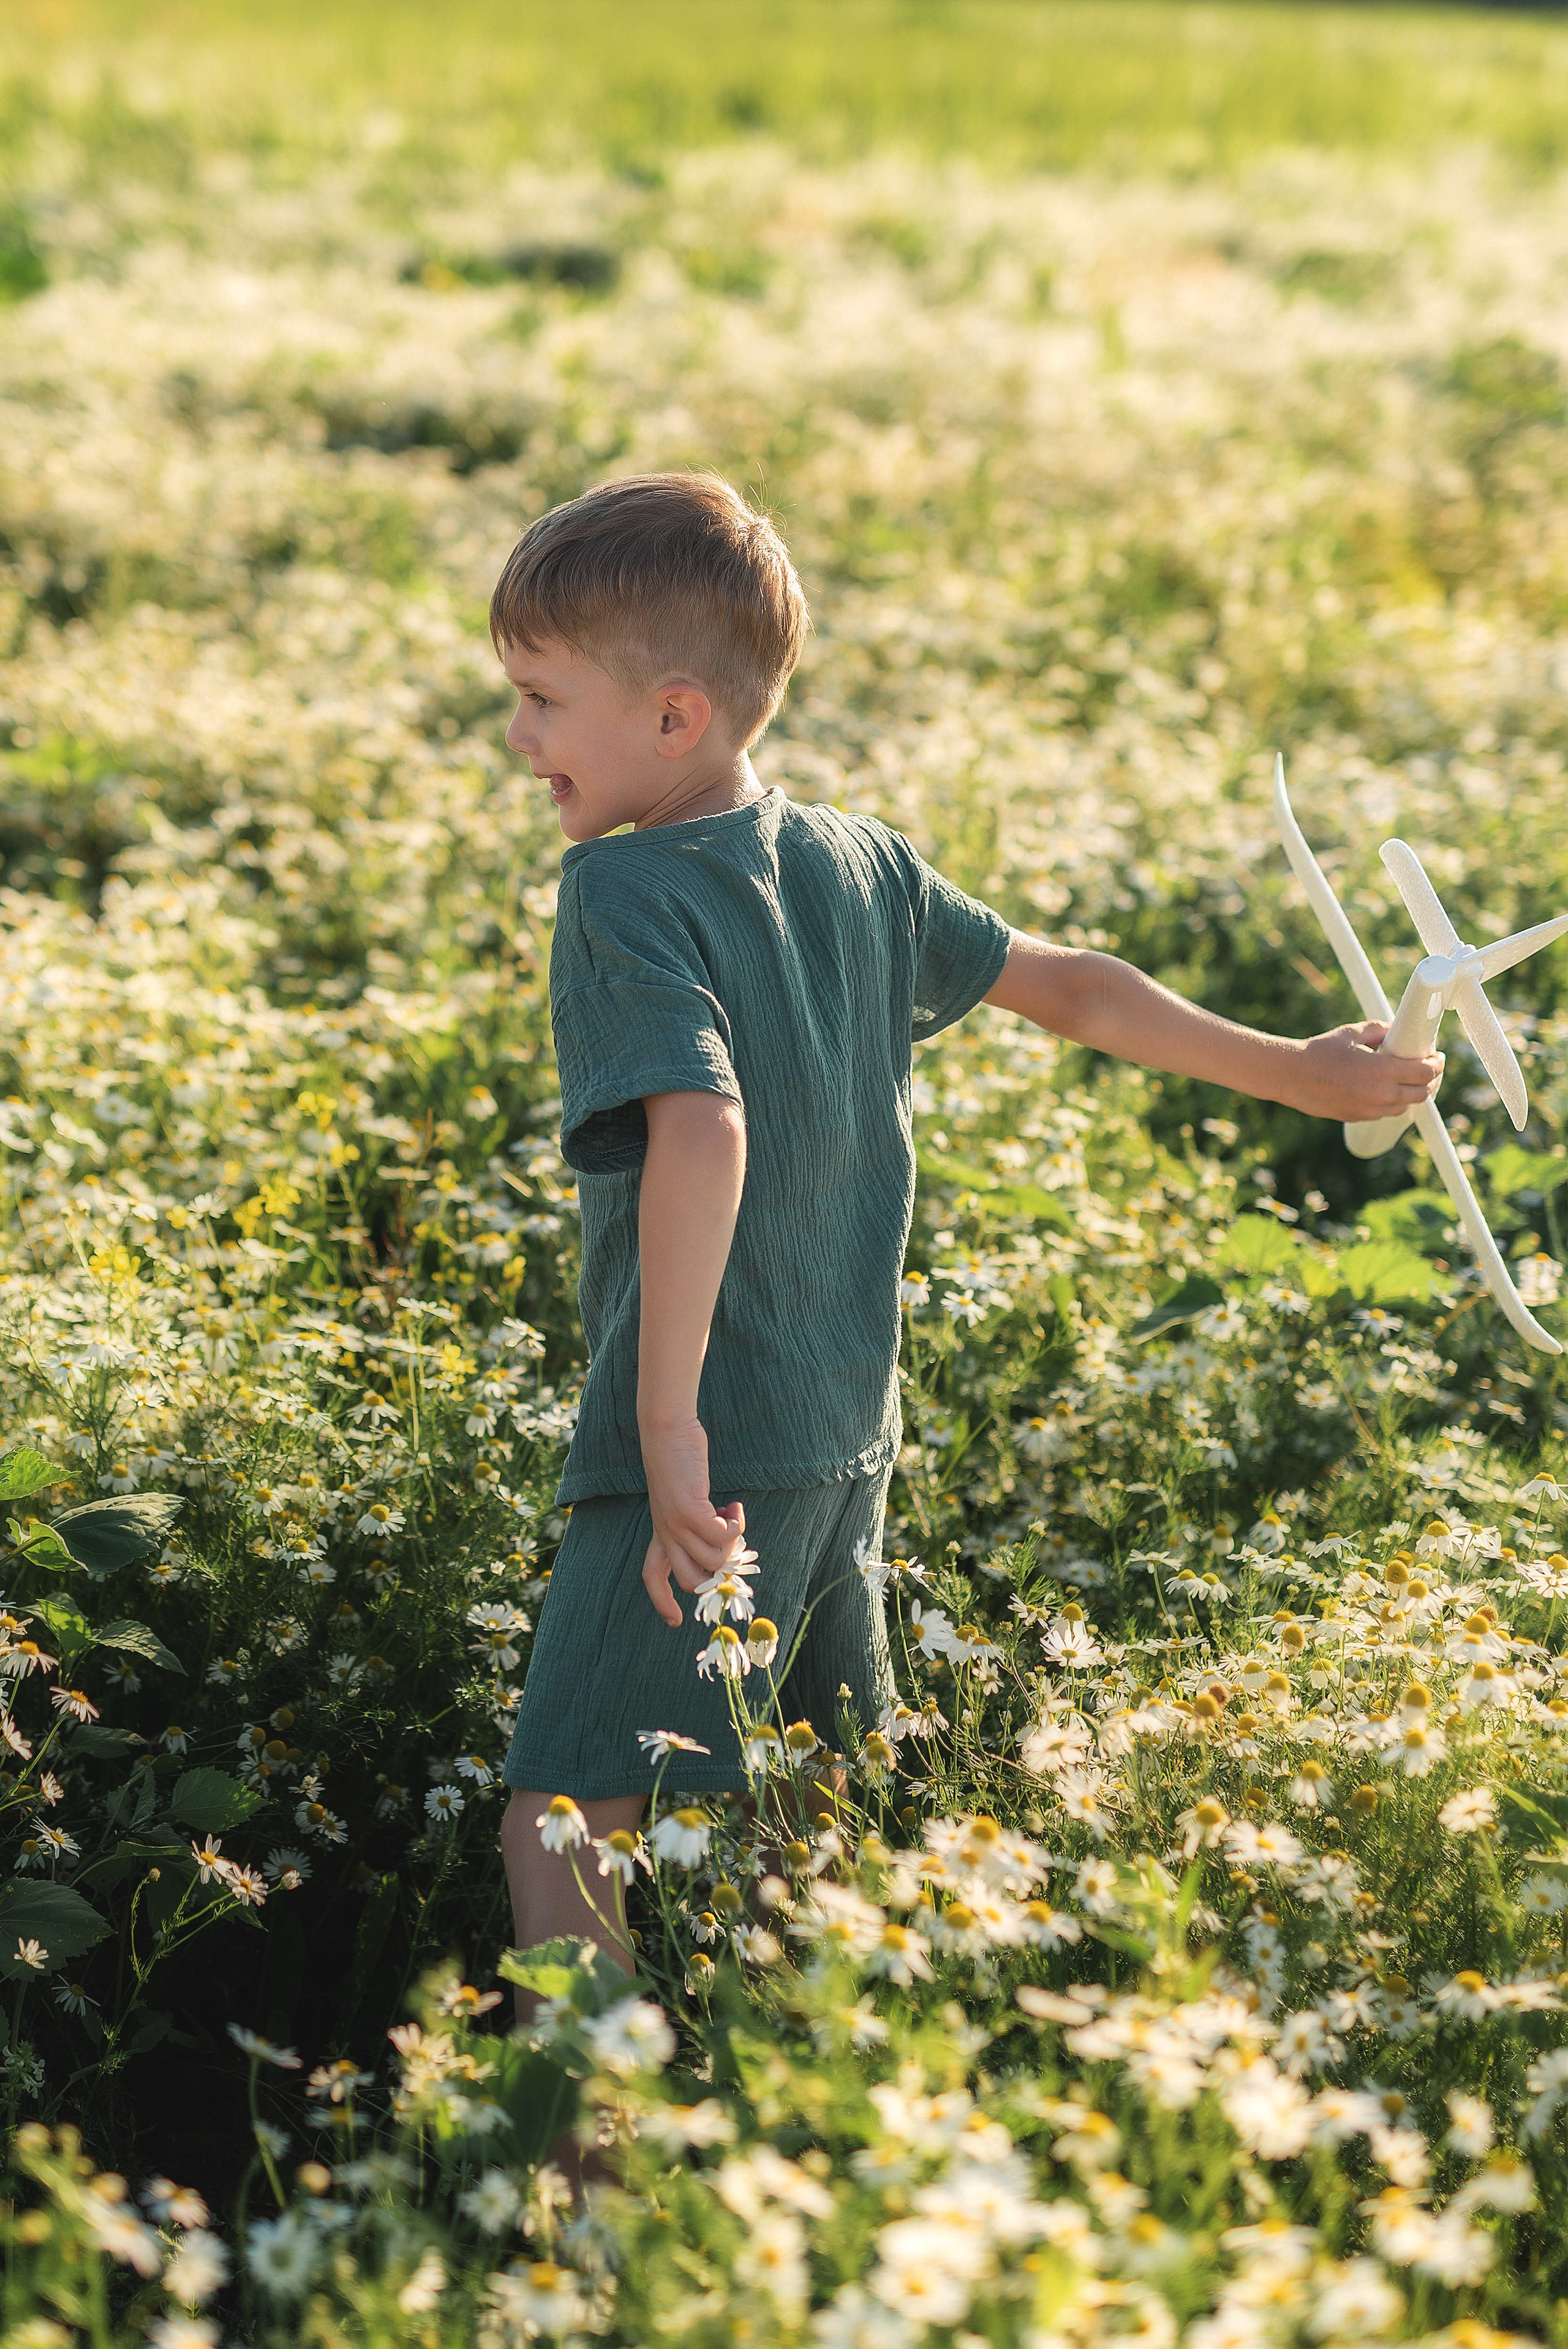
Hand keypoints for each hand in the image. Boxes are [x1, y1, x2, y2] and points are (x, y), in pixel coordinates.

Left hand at [639, 1413, 746, 1627]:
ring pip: (715, 1562)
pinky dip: (737, 1524)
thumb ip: (698, 1521)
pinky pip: (724, 1537)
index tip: (675, 1622)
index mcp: (661, 1532)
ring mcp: (676, 1525)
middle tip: (733, 1549)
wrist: (666, 1431)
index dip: (662, 1601)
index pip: (653, 1576)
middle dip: (718, 1574)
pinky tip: (735, 1506)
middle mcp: (666, 1534)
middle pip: (692, 1581)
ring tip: (731, 1515)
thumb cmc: (678, 1461)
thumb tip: (726, 1547)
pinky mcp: (689, 1511)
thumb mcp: (685, 1498)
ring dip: (733, 1543)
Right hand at [1285, 1020, 1443, 1121]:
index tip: (1437, 1057)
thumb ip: (1379, 1030)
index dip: (1437, 1064)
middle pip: (1422, 1093)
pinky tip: (1386, 1090)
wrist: (1290, 1076)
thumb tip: (1396, 1030)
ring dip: (1411, 1093)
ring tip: (1408, 1080)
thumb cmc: (1319, 1051)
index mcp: (1381, 1070)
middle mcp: (1379, 1094)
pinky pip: (1385, 1112)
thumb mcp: (1352, 1033)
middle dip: (1430, 1080)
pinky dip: (1392, 1102)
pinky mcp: (1358, 1117)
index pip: (1425, 1072)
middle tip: (1428, 1068)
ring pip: (1405, 1106)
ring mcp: (1369, 1109)